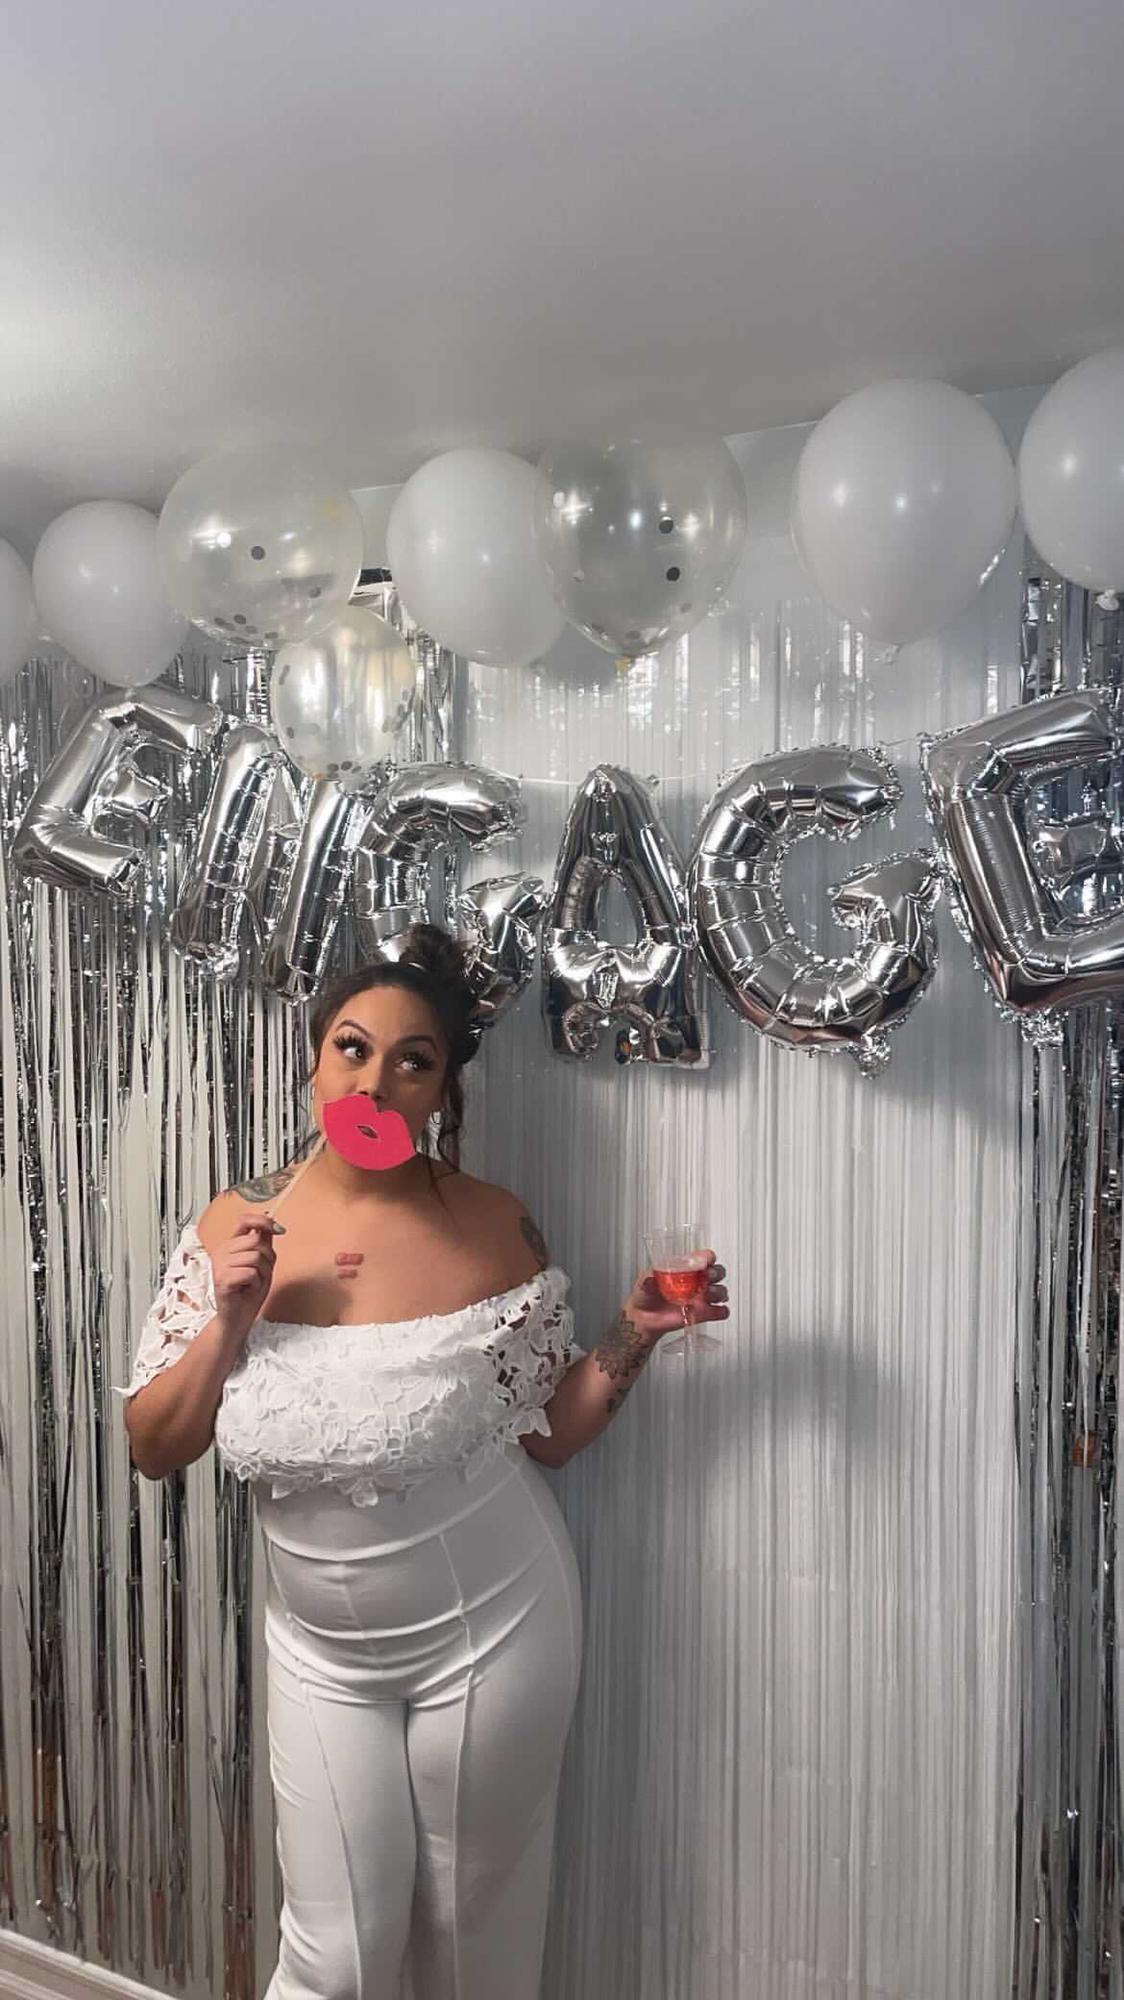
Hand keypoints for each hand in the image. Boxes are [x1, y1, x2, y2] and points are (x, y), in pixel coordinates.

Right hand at [211, 1214, 281, 1342]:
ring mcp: (219, 1264)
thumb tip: (272, 1224)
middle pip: (256, 1241)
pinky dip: (256, 1284)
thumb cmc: (248, 1293)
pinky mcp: (222, 1278)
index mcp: (230, 1245)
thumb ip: (264, 1244)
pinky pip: (251, 1272)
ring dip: (262, 1274)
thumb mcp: (262, 1264)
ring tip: (252, 1284)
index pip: (245, 1220)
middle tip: (259, 1275)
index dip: (263, 1221)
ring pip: (256, 1257)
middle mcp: (222, 1251)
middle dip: (267, 1259)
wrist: (237, 1318)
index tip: (279, 1229)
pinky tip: (247, 1290)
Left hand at [624, 1254, 728, 1343]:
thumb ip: (648, 1279)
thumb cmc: (646, 1295)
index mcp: (686, 1268)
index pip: (702, 1258)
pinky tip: (714, 1311)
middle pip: (718, 1271)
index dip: (707, 1257)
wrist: (644, 1319)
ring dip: (718, 1292)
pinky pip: (720, 1311)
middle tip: (709, 1276)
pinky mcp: (703, 1314)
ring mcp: (701, 1297)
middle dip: (717, 1273)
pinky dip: (721, 1311)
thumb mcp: (644, 1283)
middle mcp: (697, 1281)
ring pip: (721, 1291)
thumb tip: (650, 1277)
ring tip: (706, 1296)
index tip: (706, 1259)